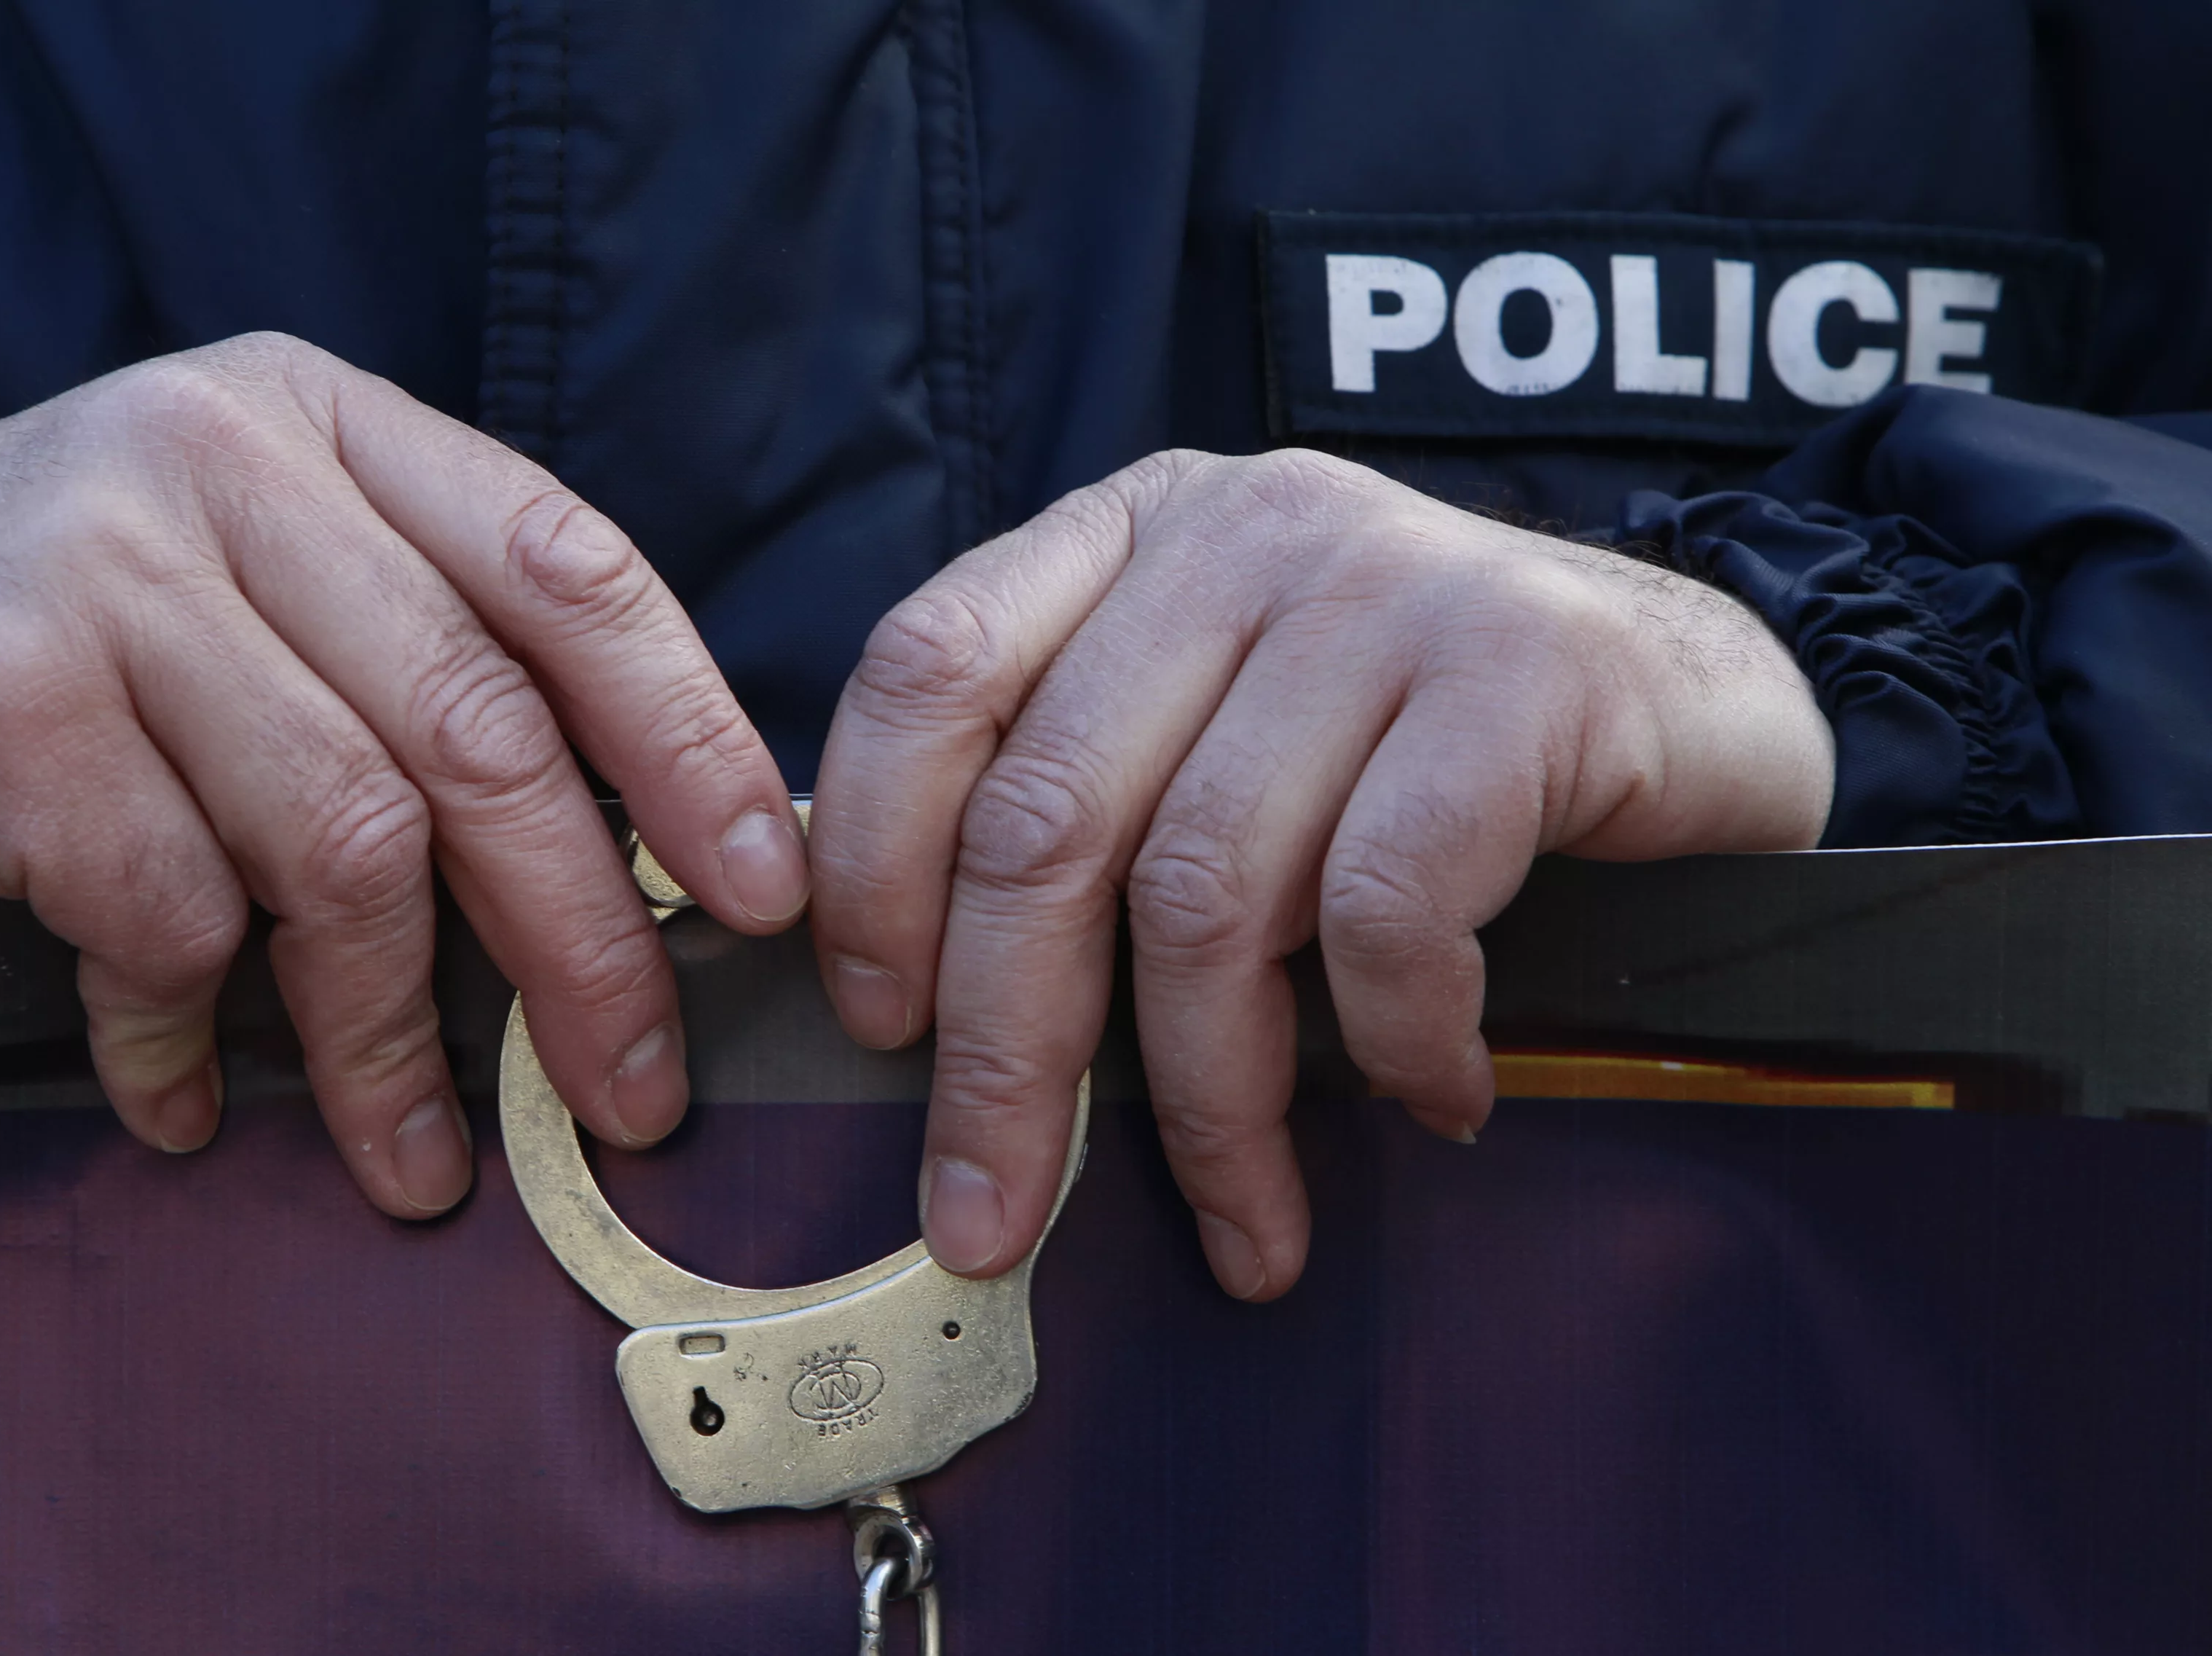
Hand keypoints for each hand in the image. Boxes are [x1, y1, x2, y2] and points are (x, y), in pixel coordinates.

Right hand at [0, 333, 807, 1214]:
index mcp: (324, 425)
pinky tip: (187, 1096)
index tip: (763, 892)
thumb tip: (642, 865)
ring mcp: (103, 572)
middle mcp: (223, 466)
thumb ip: (419, 660)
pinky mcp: (0, 703)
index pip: (566, 567)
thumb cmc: (64, 631)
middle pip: (480, 728)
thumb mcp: (254, 576)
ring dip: (389, 1035)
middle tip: (633, 1088)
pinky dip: (194, 1039)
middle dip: (582, 939)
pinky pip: (169, 917)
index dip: (687, 739)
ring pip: (343, 841)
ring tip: (418, 1154)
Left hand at [808, 449, 1830, 1297]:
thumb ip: (1091, 807)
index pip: (929, 675)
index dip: (872, 865)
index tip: (877, 1027)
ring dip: (1207, 1103)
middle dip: (1004, 1054)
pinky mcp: (1521, 669)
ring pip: (1205, 889)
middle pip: (1045, 817)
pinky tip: (1428, 1096)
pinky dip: (1387, 1040)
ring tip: (1248, 1218)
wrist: (1697, 699)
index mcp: (1132, 536)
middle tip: (990, 1217)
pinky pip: (1384, 907)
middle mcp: (1241, 534)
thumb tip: (929, 1024)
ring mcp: (1385, 586)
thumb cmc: (1421, 757)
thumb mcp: (1225, 738)